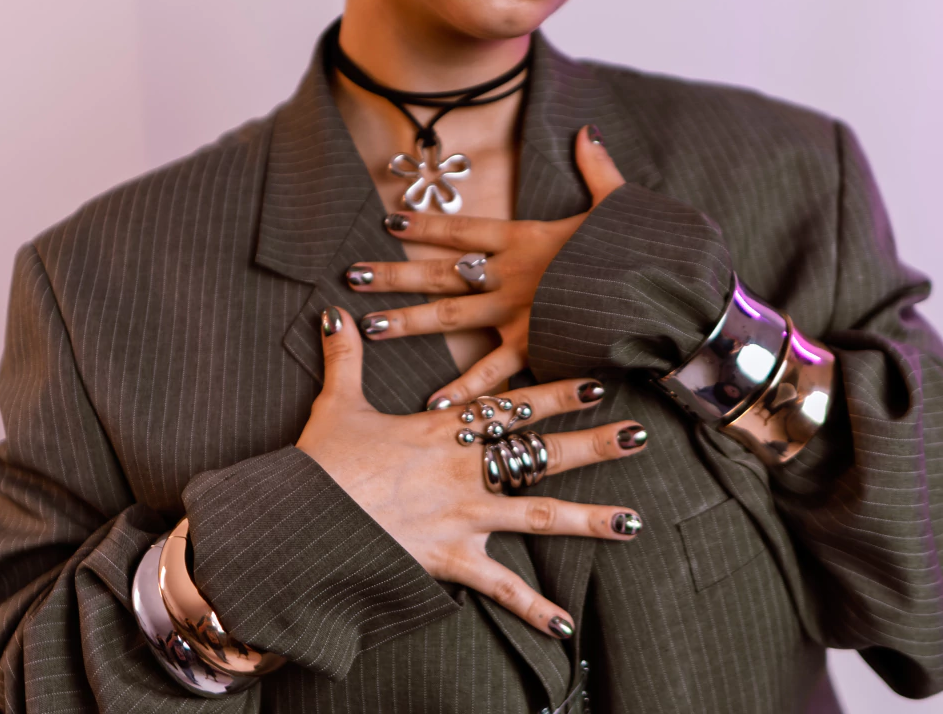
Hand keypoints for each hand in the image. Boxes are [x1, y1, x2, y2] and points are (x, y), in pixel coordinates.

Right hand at [296, 306, 646, 637]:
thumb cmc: (321, 462)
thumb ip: (345, 358)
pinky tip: (566, 627)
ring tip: (634, 522)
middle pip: (540, 454)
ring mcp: (463, 515)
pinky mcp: (450, 558)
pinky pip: (499, 587)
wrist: (302, 521)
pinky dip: (532, 608)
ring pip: (537, 515)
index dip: (556, 393)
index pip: (512, 406)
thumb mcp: (336, 404)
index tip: (596, 383)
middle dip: (593, 445)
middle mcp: (464, 469)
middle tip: (640, 437)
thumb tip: (333, 314)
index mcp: (442, 429)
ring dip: (588, 520)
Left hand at [347, 125, 624, 406]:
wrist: (659, 290)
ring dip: (408, 322)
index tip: (389, 220)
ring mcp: (516, 311)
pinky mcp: (533, 345)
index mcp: (524, 239)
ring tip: (370, 327)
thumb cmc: (636, 247)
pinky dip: (464, 389)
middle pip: (440, 272)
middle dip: (394, 274)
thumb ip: (595, 168)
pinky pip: (491, 372)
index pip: (462, 228)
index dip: (424, 223)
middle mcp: (509, 274)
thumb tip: (587, 130)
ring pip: (451, 317)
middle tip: (352, 275)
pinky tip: (432, 401)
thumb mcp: (616, 201)